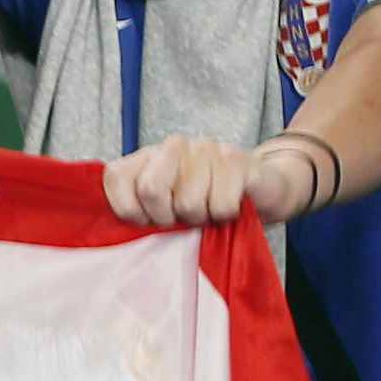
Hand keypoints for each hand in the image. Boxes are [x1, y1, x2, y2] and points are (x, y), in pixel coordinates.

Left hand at [103, 133, 322, 229]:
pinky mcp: (237, 159)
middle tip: (184, 219)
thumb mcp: (166, 214)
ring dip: (202, 220)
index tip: (148, 222)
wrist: (264, 192)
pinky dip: (226, 216)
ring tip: (210, 212)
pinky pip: (220, 205)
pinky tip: (231, 207)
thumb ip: (138, 214)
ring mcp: (205, 148)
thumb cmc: (207, 208)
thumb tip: (116, 234)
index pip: (116, 177)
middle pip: (151, 189)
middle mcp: (173, 146)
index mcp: (147, 157)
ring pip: (189, 202)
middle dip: (168, 218)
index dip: (130, 211)